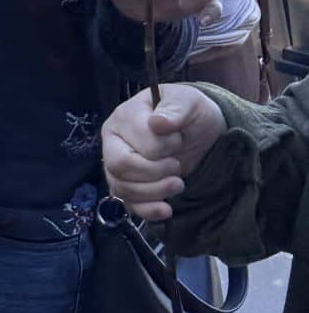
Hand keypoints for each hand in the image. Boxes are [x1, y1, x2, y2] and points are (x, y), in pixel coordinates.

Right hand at [100, 85, 224, 221]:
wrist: (198, 132)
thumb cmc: (189, 113)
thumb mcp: (188, 102)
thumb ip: (174, 109)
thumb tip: (157, 123)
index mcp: (124, 117)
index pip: (136, 141)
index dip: (163, 146)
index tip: (179, 139)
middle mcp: (113, 142)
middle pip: (119, 166)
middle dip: (153, 173)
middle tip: (177, 166)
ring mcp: (117, 166)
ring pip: (122, 188)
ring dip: (155, 192)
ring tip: (178, 184)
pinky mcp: (128, 187)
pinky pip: (128, 204)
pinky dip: (147, 211)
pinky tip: (166, 209)